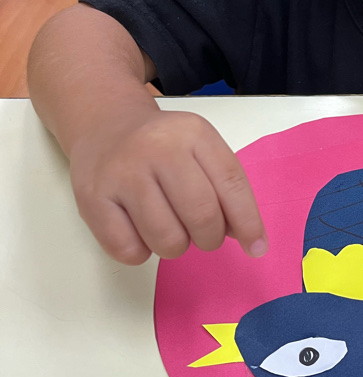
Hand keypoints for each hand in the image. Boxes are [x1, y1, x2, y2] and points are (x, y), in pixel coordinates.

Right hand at [70, 108, 266, 264]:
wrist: (104, 124)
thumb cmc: (162, 145)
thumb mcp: (199, 148)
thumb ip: (225, 187)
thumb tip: (247, 238)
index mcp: (193, 133)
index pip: (232, 184)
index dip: (248, 222)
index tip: (256, 247)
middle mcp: (158, 148)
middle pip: (202, 216)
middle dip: (210, 238)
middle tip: (203, 234)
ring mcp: (123, 173)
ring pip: (167, 239)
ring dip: (175, 247)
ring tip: (168, 227)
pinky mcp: (92, 198)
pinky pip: (129, 250)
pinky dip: (141, 252)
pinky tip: (139, 229)